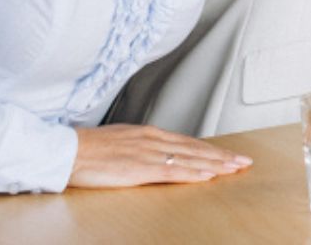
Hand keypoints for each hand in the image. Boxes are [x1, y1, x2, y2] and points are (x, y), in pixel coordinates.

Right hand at [69, 124, 251, 188]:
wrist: (67, 150)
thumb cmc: (88, 148)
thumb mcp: (121, 141)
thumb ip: (142, 147)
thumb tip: (157, 154)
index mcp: (148, 134)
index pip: (188, 142)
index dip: (211, 149)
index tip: (229, 154)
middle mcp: (153, 140)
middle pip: (196, 149)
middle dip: (222, 156)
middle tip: (243, 162)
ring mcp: (148, 154)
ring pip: (190, 159)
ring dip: (215, 165)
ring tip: (235, 169)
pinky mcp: (139, 168)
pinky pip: (172, 172)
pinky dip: (193, 174)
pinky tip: (208, 177)